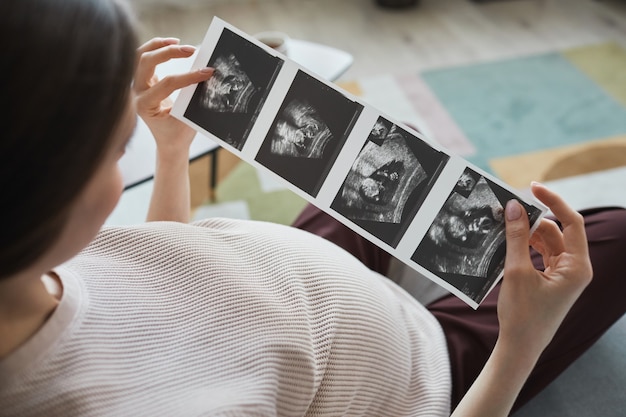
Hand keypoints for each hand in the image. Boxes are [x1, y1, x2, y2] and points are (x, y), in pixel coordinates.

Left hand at [133, 37, 213, 154]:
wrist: (169, 143)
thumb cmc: (178, 134)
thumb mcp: (188, 119)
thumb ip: (194, 97)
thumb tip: (205, 75)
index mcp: (145, 106)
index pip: (167, 83)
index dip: (189, 76)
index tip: (207, 72)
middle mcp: (136, 93)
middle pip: (146, 62)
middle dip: (169, 53)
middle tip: (191, 51)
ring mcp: (137, 86)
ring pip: (140, 56)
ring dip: (158, 45)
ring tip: (177, 42)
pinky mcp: (143, 81)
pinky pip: (145, 58)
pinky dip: (157, 48)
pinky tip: (171, 44)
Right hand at [497, 182, 592, 357]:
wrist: (520, 347)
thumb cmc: (523, 314)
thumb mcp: (517, 271)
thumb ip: (516, 236)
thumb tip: (514, 208)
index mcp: (577, 266)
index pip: (571, 222)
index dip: (553, 201)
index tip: (532, 188)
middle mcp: (575, 268)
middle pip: (556, 231)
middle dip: (532, 220)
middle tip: (507, 210)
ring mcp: (563, 274)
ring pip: (546, 242)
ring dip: (526, 233)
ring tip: (502, 228)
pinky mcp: (551, 280)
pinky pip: (539, 254)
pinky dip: (524, 246)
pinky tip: (506, 244)